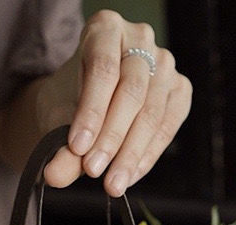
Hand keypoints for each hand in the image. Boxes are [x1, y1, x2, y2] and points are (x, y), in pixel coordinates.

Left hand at [38, 10, 191, 196]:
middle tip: (94, 171)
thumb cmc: (70, 98)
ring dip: (131, 154)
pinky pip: (166, 127)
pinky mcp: (180, 90)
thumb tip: (55, 176)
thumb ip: (59, 146)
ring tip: (112, 184)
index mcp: (105, 28)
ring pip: (151, 113)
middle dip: (112, 138)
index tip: (77, 148)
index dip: (91, 113)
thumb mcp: (57, 117)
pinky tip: (129, 175)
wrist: (86, 98)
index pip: (102, 70)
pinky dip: (147, 156)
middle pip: (132, 92)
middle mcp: (140, 39)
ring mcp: (165, 63)